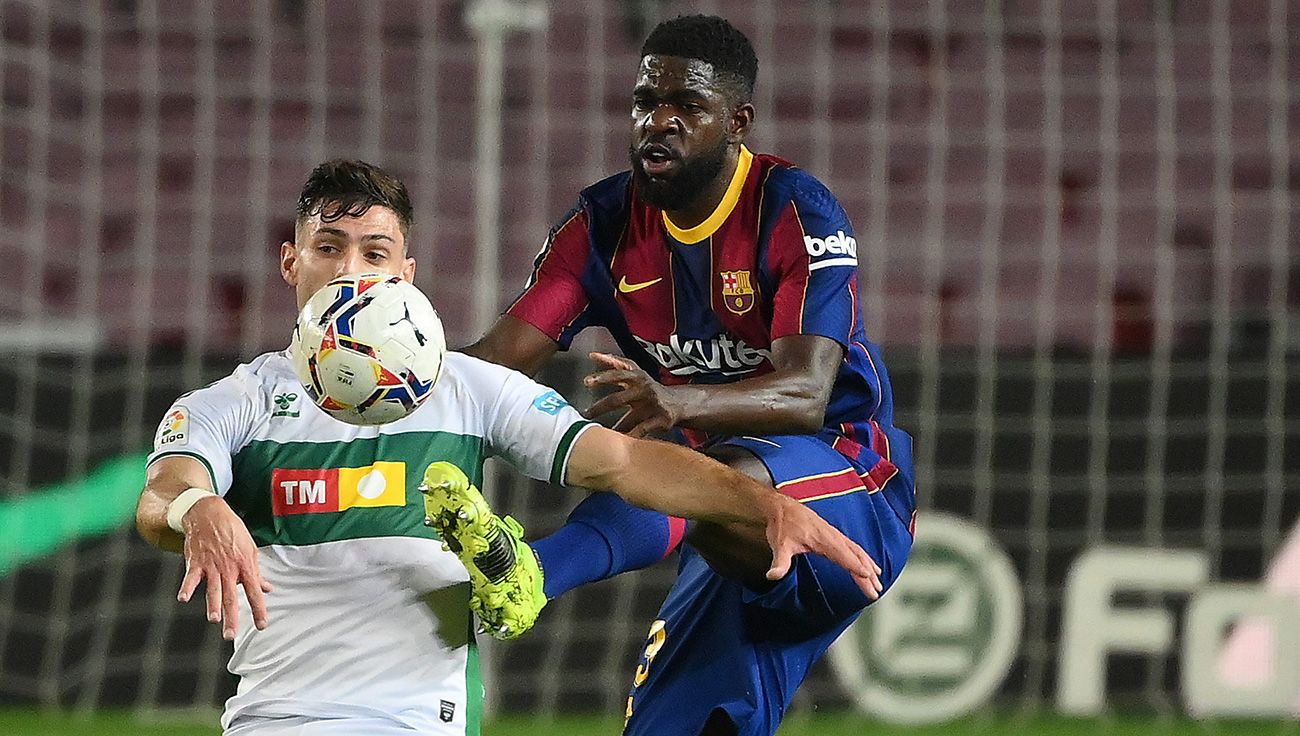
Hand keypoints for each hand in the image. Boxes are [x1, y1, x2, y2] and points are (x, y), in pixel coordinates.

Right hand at [177, 496, 273, 639]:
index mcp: (245, 565)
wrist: (209, 513)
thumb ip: (257, 572)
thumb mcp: (250, 549)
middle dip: (232, 616)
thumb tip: (268, 589)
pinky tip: (183, 598)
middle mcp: (229, 568)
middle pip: (232, 595)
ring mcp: (212, 565)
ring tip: (214, 619)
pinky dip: (187, 587)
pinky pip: (191, 576)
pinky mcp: (195, 562)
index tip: (261, 626)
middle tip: (231, 635)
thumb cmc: (232, 532)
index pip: (254, 591)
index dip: (259, 609)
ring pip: (213, 588)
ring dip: (213, 604)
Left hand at [583, 352, 685, 436]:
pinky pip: (642, 430)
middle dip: (600, 407)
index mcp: (637, 376)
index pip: (617, 374)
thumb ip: (615, 363)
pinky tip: (620, 442)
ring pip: (629, 419)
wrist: (676, 402)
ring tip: (598, 434)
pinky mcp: (661, 419)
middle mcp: (644, 389)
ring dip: (613, 427)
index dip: (602, 377)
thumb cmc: (647, 387)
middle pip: (618, 399)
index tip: (586, 382)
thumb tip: (593, 355)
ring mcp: (653, 405)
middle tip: (586, 414)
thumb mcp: (635, 372)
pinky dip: (630, 436)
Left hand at [761, 494, 883, 600]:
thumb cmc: (782, 524)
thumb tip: (772, 576)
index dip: (855, 565)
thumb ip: (779, 561)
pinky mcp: (833, 535)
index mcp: (822, 539)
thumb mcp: (779, 544)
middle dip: (866, 573)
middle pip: (854, 555)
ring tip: (878, 582)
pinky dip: (863, 557)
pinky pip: (853, 547)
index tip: (868, 575)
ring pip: (856, 551)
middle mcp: (832, 536)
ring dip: (868, 566)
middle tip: (876, 590)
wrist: (782, 506)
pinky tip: (868, 565)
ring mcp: (834, 535)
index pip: (842, 554)